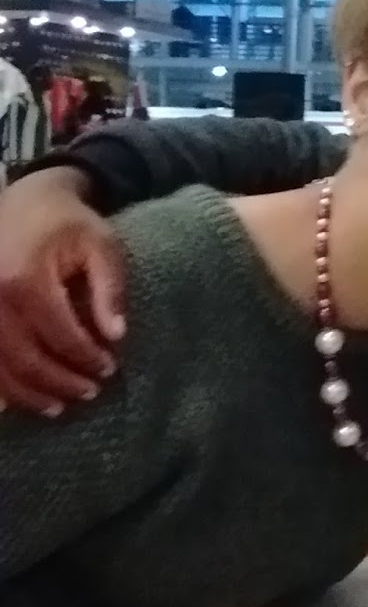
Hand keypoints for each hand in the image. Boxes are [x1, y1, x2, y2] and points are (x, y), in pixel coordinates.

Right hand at [0, 168, 125, 415]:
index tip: (109, 369)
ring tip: (57, 406)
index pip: (60, 335)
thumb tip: (117, 336)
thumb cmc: (70, 225)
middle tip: (89, 393)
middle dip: (59, 382)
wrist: (27, 200)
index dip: (87, 358)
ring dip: (26, 393)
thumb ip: (111, 290)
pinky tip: (7, 405)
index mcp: (25, 279)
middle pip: (25, 358)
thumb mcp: (102, 247)